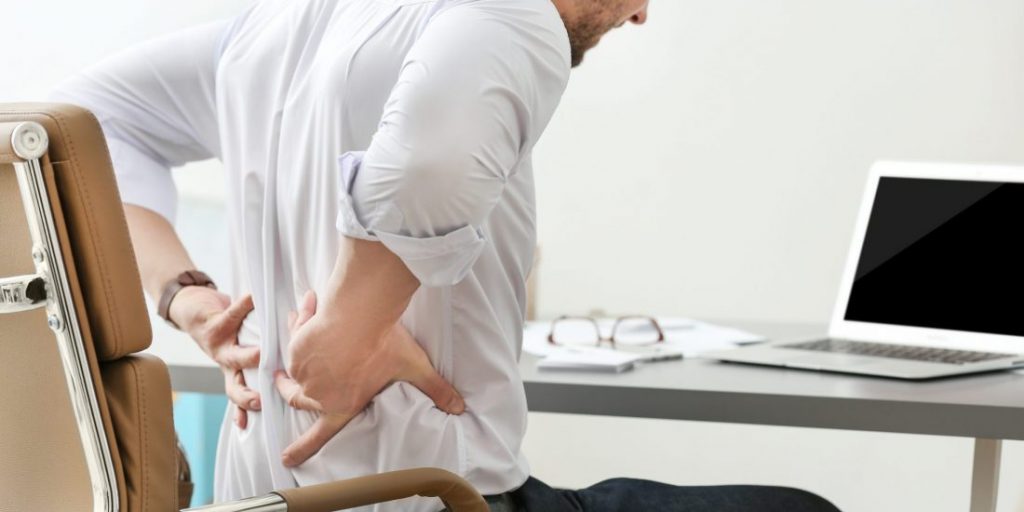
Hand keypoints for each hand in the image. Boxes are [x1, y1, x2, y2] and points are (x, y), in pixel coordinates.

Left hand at [169, 286, 259, 428]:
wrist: (190, 308)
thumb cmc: (223, 329)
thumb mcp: (237, 348)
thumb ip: (260, 357)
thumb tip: (301, 360)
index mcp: (233, 372)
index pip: (240, 397)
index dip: (246, 410)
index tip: (263, 415)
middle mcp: (225, 364)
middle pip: (233, 387)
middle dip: (246, 396)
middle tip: (261, 401)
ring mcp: (219, 346)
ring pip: (234, 357)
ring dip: (250, 357)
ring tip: (264, 354)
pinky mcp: (215, 324)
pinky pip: (234, 314)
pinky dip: (247, 304)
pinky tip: (257, 297)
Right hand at [274, 290, 464, 466]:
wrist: (360, 315)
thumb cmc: (384, 343)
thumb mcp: (414, 368)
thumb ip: (435, 389)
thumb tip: (459, 407)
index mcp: (341, 405)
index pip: (319, 435)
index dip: (302, 448)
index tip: (287, 458)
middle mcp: (318, 392)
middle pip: (296, 399)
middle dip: (287, 391)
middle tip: (283, 383)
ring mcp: (303, 369)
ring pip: (294, 364)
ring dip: (301, 347)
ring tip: (308, 326)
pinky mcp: (296, 346)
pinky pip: (295, 335)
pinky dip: (302, 323)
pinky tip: (311, 307)